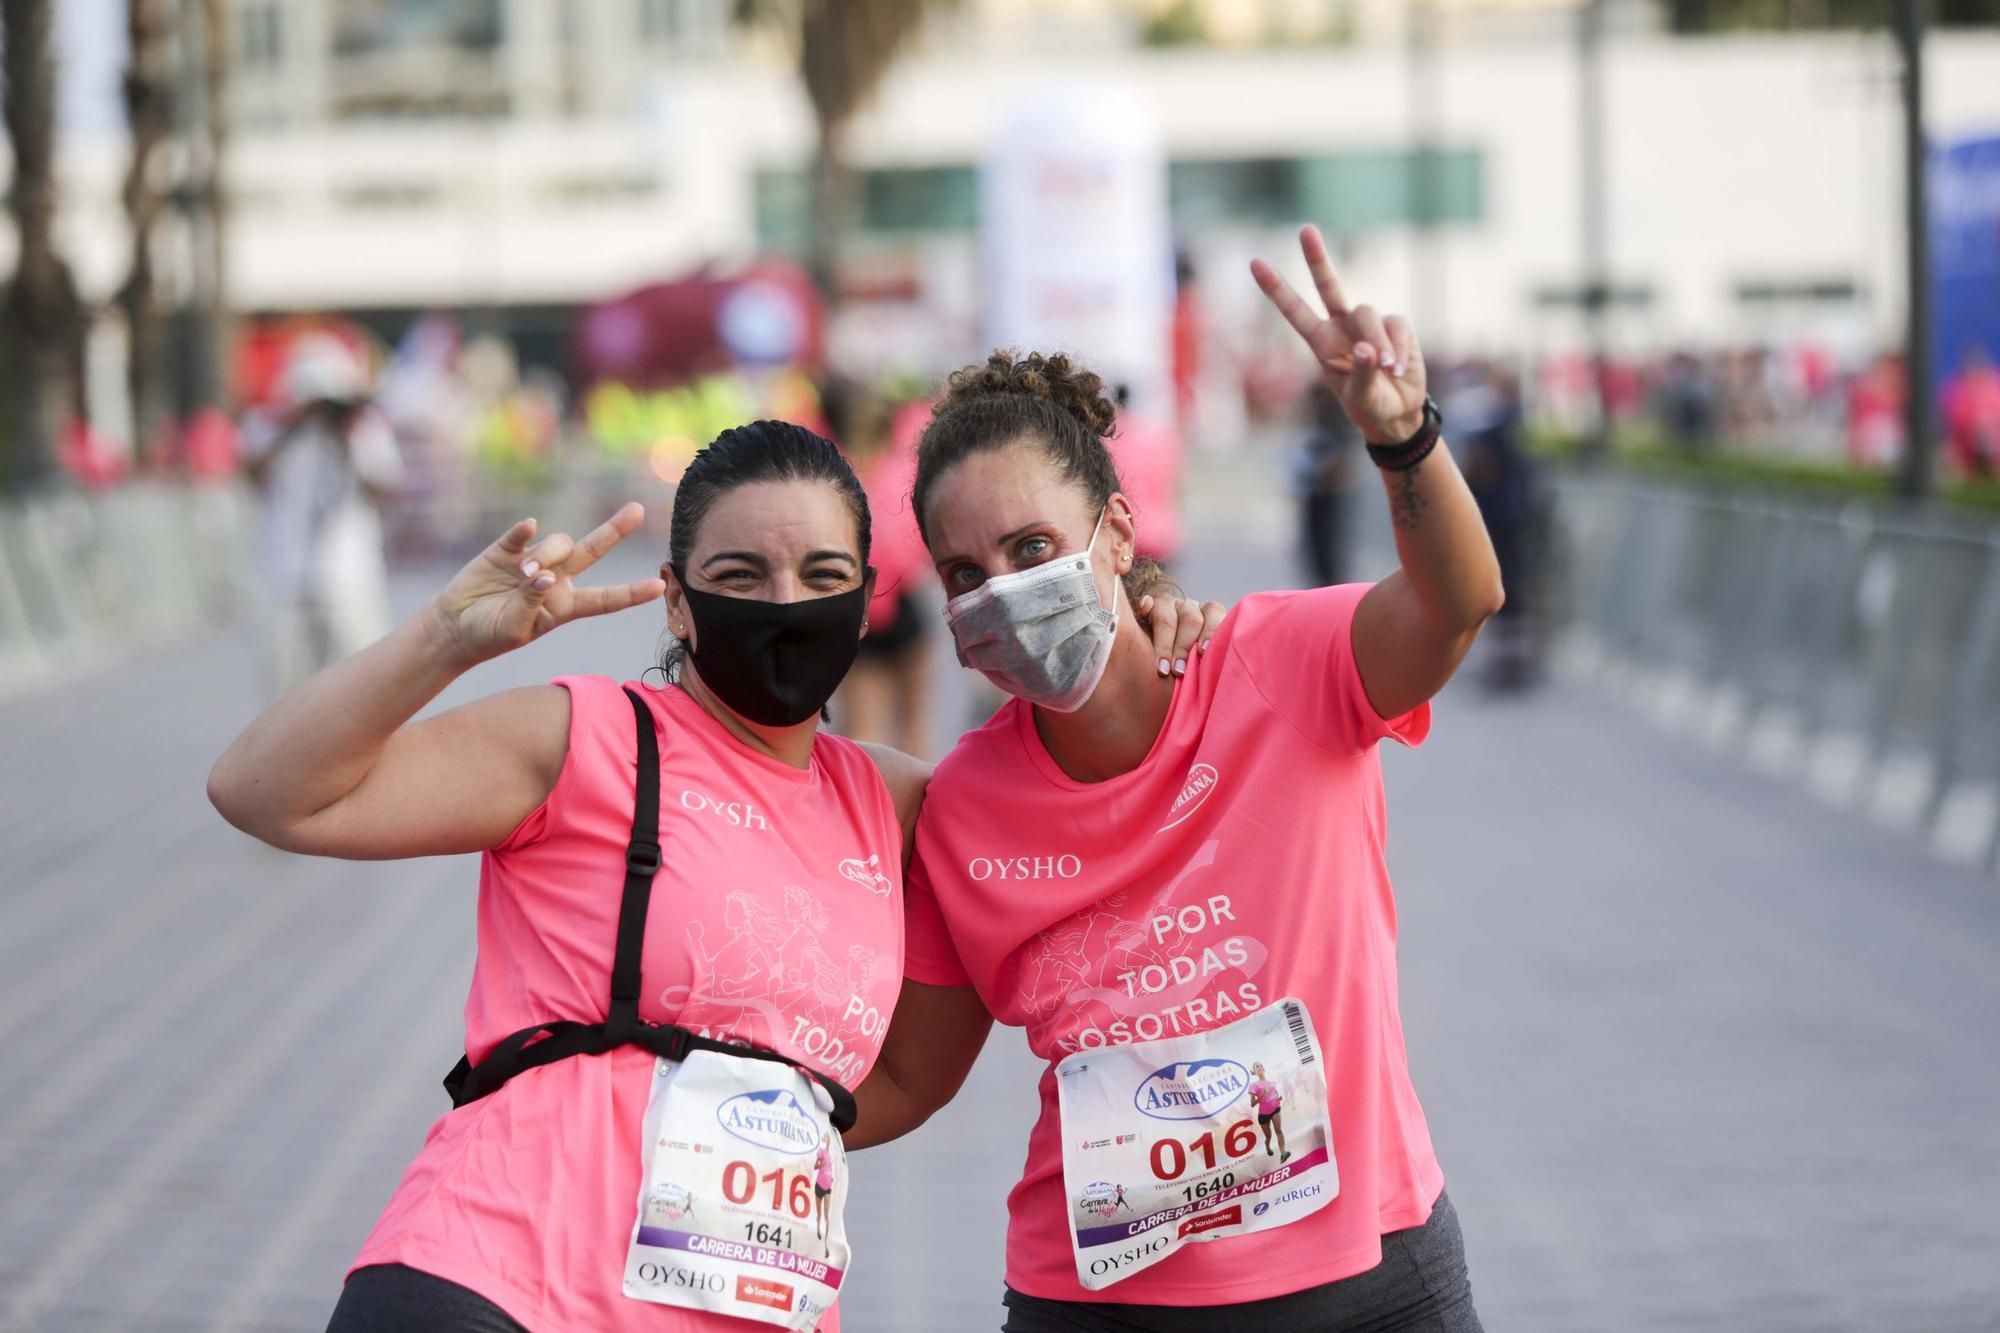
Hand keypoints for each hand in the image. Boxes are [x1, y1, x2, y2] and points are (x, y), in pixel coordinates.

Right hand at [423, 503, 665, 669]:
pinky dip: (527, 530)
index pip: (605, 599)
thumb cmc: (490, 636)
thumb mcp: (514, 629)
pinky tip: (528, 528)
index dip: (631, 593)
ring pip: (557, 544)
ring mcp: (533, 561)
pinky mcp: (507, 549)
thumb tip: (545, 575)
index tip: (659, 585)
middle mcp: (556, 579)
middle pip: (593, 551)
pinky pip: (524, 534)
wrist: (454, 627)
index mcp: (566, 606)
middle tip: (638, 510)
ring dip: (547, 554)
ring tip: (525, 572)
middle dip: (614, 530)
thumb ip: (532, 603)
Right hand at [1135, 591, 1228, 677]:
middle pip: (1190, 619)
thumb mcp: (1205, 660)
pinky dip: (1144, 605)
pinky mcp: (1146, 607)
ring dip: (1164, 644)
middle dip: (1184, 647)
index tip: (1203, 652)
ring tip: (1162, 668)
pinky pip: (1145, 603)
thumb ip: (1212, 660)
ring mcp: (1166, 605)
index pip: (1214, 613)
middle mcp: (1189, 607)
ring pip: (1166, 617)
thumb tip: (1224, 674)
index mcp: (1208, 614)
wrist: (1160, 662)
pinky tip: (1143, 608)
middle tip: (1179, 671)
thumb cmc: (1191, 666)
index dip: (1210, 632)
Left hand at [1251, 225, 1427, 444]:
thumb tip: (1368, 348)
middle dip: (1317, 258)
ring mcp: (1368, 324)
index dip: (1276, 289)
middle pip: (1328, 286)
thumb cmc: (1369, 406)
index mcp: (1320, 342)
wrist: (1398, 413)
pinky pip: (1396, 325)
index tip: (1255, 263)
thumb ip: (1360, 373)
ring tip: (1387, 369)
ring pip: (1368, 313)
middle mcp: (1341, 326)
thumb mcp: (1359, 397)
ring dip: (1379, 343)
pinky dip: (1399, 348)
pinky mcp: (1396, 325)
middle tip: (1305, 230)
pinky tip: (1399, 369)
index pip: (1295, 312)